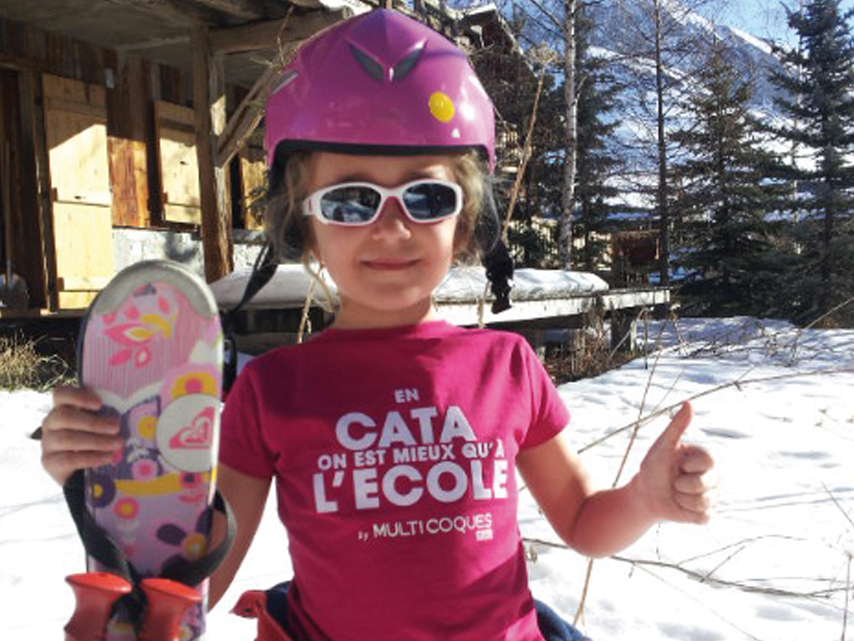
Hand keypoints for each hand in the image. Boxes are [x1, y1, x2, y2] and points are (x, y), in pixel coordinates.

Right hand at [39, 386, 122, 485]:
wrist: (79, 470)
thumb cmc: (93, 438)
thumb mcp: (99, 424)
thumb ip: (107, 415)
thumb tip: (129, 412)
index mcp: (62, 407)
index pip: (61, 394)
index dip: (78, 396)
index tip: (99, 403)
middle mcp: (51, 423)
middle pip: (64, 416)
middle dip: (94, 422)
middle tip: (116, 427)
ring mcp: (48, 443)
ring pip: (67, 438)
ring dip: (96, 441)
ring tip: (117, 444)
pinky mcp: (49, 462)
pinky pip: (69, 459)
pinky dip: (91, 458)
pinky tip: (108, 457)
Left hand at [632, 401, 715, 524]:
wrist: (645, 494)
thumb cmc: (653, 466)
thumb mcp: (662, 446)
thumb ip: (677, 426)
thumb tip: (688, 402)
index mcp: (707, 458)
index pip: (710, 461)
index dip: (689, 465)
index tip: (678, 464)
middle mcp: (715, 477)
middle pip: (708, 484)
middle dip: (683, 485)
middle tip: (674, 481)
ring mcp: (713, 496)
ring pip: (704, 502)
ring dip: (682, 499)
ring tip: (676, 493)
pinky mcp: (707, 514)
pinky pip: (703, 518)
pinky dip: (685, 513)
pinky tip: (680, 506)